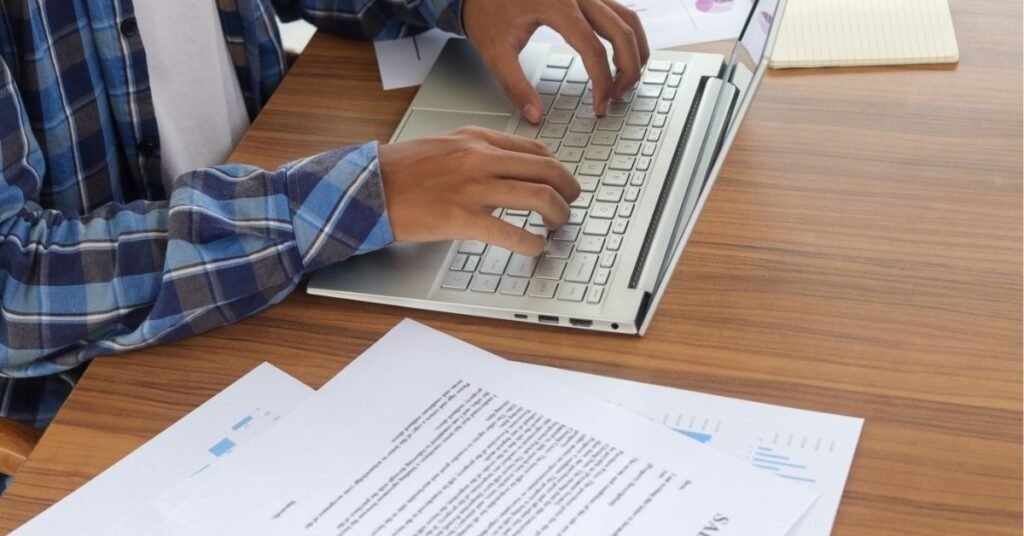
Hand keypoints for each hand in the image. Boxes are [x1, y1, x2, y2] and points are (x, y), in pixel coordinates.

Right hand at [378, 127, 580, 255]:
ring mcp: (473, 187)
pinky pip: (511, 232)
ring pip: (539, 196)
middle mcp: (480, 158)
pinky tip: (534, 248)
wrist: (369, 186)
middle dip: (569, 190)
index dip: (557, 168)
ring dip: (558, 215)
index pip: (535, 148)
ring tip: (558, 227)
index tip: (561, 183)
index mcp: (477, 139)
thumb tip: (511, 167)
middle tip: (571, 205)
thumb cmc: (403, 170)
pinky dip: (532, 243)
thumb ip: (479, 151)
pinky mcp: (462, 218)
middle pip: (547, 169)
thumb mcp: (446, 145)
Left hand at [462, 0, 650, 122]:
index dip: (602, 82)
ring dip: (635, 51)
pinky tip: (620, 58)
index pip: (594, 49)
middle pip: (622, 31)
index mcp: (557, 4)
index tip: (600, 106)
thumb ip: (515, 86)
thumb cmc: (487, 10)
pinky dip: (627, 37)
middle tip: (618, 97)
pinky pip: (620, 12)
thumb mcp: (495, 51)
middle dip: (628, 69)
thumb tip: (535, 116)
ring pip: (629, 19)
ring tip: (625, 81)